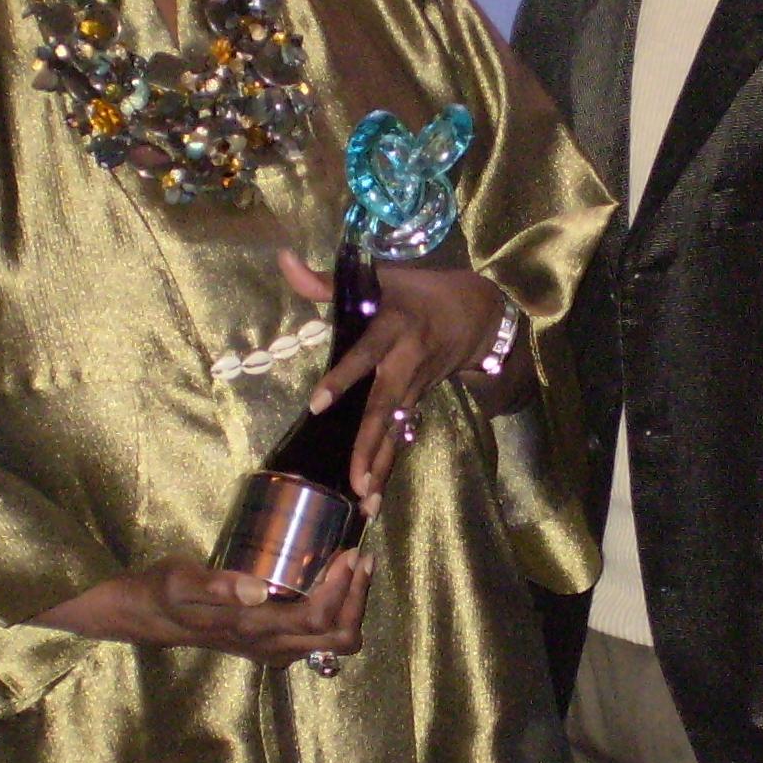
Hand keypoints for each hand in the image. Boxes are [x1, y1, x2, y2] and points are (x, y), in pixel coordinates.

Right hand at [43, 551, 373, 665]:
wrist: (146, 617)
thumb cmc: (162, 592)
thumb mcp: (181, 582)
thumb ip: (216, 586)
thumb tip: (258, 589)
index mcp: (254, 630)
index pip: (318, 619)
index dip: (343, 588)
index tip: (350, 552)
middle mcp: (271, 647)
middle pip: (339, 637)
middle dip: (358, 598)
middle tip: (360, 557)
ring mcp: (274, 649)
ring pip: (334, 640)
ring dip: (352, 605)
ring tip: (352, 566)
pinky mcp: (273, 642)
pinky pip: (321, 635)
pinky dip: (338, 608)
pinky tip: (331, 578)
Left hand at [282, 248, 509, 500]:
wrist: (478, 314)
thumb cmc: (417, 292)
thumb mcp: (378, 276)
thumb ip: (326, 280)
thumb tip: (284, 260)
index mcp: (394, 330)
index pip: (365, 356)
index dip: (342, 378)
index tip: (318, 403)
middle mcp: (406, 364)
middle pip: (384, 409)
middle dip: (368, 444)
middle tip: (354, 479)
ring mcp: (414, 389)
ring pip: (395, 433)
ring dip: (380, 468)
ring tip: (364, 502)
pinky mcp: (416, 404)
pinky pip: (400, 440)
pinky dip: (387, 470)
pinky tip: (373, 502)